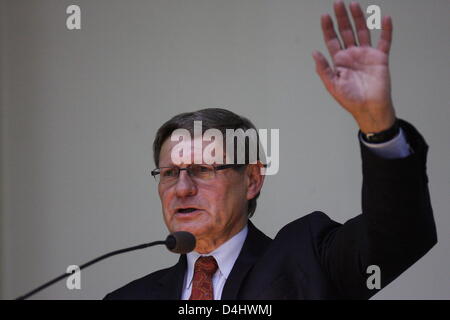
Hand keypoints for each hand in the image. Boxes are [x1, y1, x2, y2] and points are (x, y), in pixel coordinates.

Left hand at [313, 1, 395, 133]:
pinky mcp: (380, 58)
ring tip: (354, 5)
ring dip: (359, 18)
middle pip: (346, 31)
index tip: (325, 16)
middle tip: (338, 3)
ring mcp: (366, 55)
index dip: (328, 28)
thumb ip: (323, 69)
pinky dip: (386, 30)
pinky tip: (384, 18)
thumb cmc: (350, 100)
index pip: (332, 40)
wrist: (369, 108)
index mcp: (339, 61)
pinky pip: (384, 41)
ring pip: (362, 31)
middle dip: (342, 17)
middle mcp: (352, 55)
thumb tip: (314, 53)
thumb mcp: (332, 85)